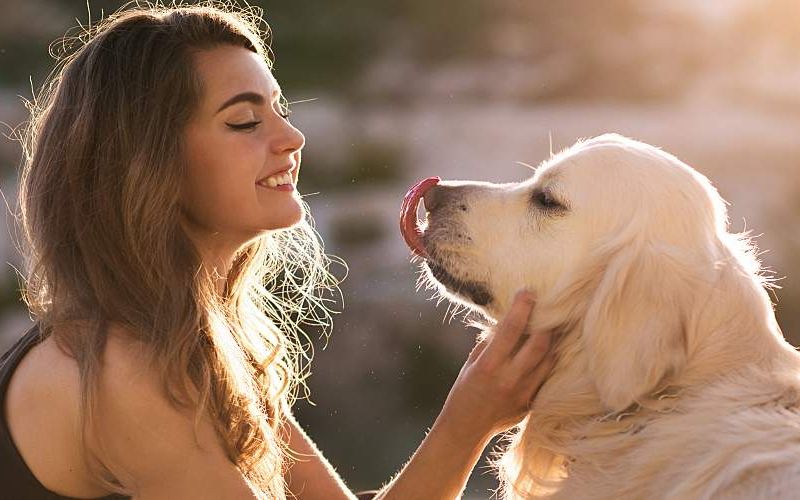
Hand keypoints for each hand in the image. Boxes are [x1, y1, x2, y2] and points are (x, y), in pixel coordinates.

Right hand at [436, 291, 554, 442]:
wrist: (465, 428)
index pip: (511, 329)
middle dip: (546, 322)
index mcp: (489, 366)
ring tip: (550, 327)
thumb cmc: (464, 391)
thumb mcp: (472, 363)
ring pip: (549, 359)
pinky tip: (547, 351)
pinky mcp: (531, 404)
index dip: (522, 307)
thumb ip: (490, 343)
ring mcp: (524, 393)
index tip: (527, 292)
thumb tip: (508, 321)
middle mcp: (510, 379)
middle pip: (540, 343)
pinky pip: (547, 377)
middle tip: (547, 308)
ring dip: (551, 341)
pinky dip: (548, 361)